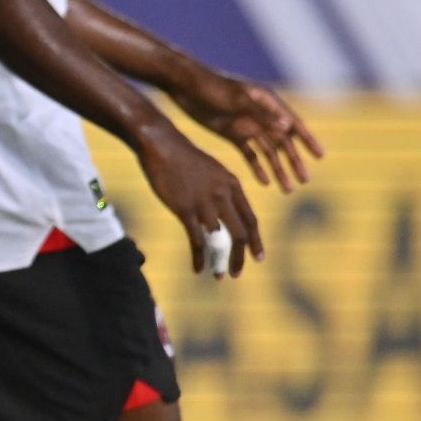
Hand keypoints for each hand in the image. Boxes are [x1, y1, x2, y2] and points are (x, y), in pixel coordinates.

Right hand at [137, 126, 262, 278]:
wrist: (162, 145)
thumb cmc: (184, 157)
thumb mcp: (212, 170)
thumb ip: (222, 191)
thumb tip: (225, 211)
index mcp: (232, 185)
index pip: (250, 219)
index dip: (255, 241)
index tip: (258, 257)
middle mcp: (223, 196)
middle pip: (240, 233)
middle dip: (241, 256)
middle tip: (238, 272)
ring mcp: (205, 203)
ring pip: (220, 240)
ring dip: (220, 261)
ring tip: (219, 275)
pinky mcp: (185, 209)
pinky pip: (196, 240)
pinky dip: (199, 257)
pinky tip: (198, 269)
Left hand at [169, 67, 323, 193]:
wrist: (183, 86)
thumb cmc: (211, 88)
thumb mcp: (237, 100)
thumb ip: (262, 114)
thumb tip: (288, 128)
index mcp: (267, 102)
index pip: (293, 122)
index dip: (307, 139)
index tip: (320, 156)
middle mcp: (261, 114)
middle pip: (283, 141)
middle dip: (294, 161)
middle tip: (304, 181)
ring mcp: (247, 125)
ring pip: (267, 151)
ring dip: (277, 169)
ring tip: (287, 190)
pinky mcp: (232, 133)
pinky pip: (249, 153)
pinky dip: (257, 166)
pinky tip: (264, 182)